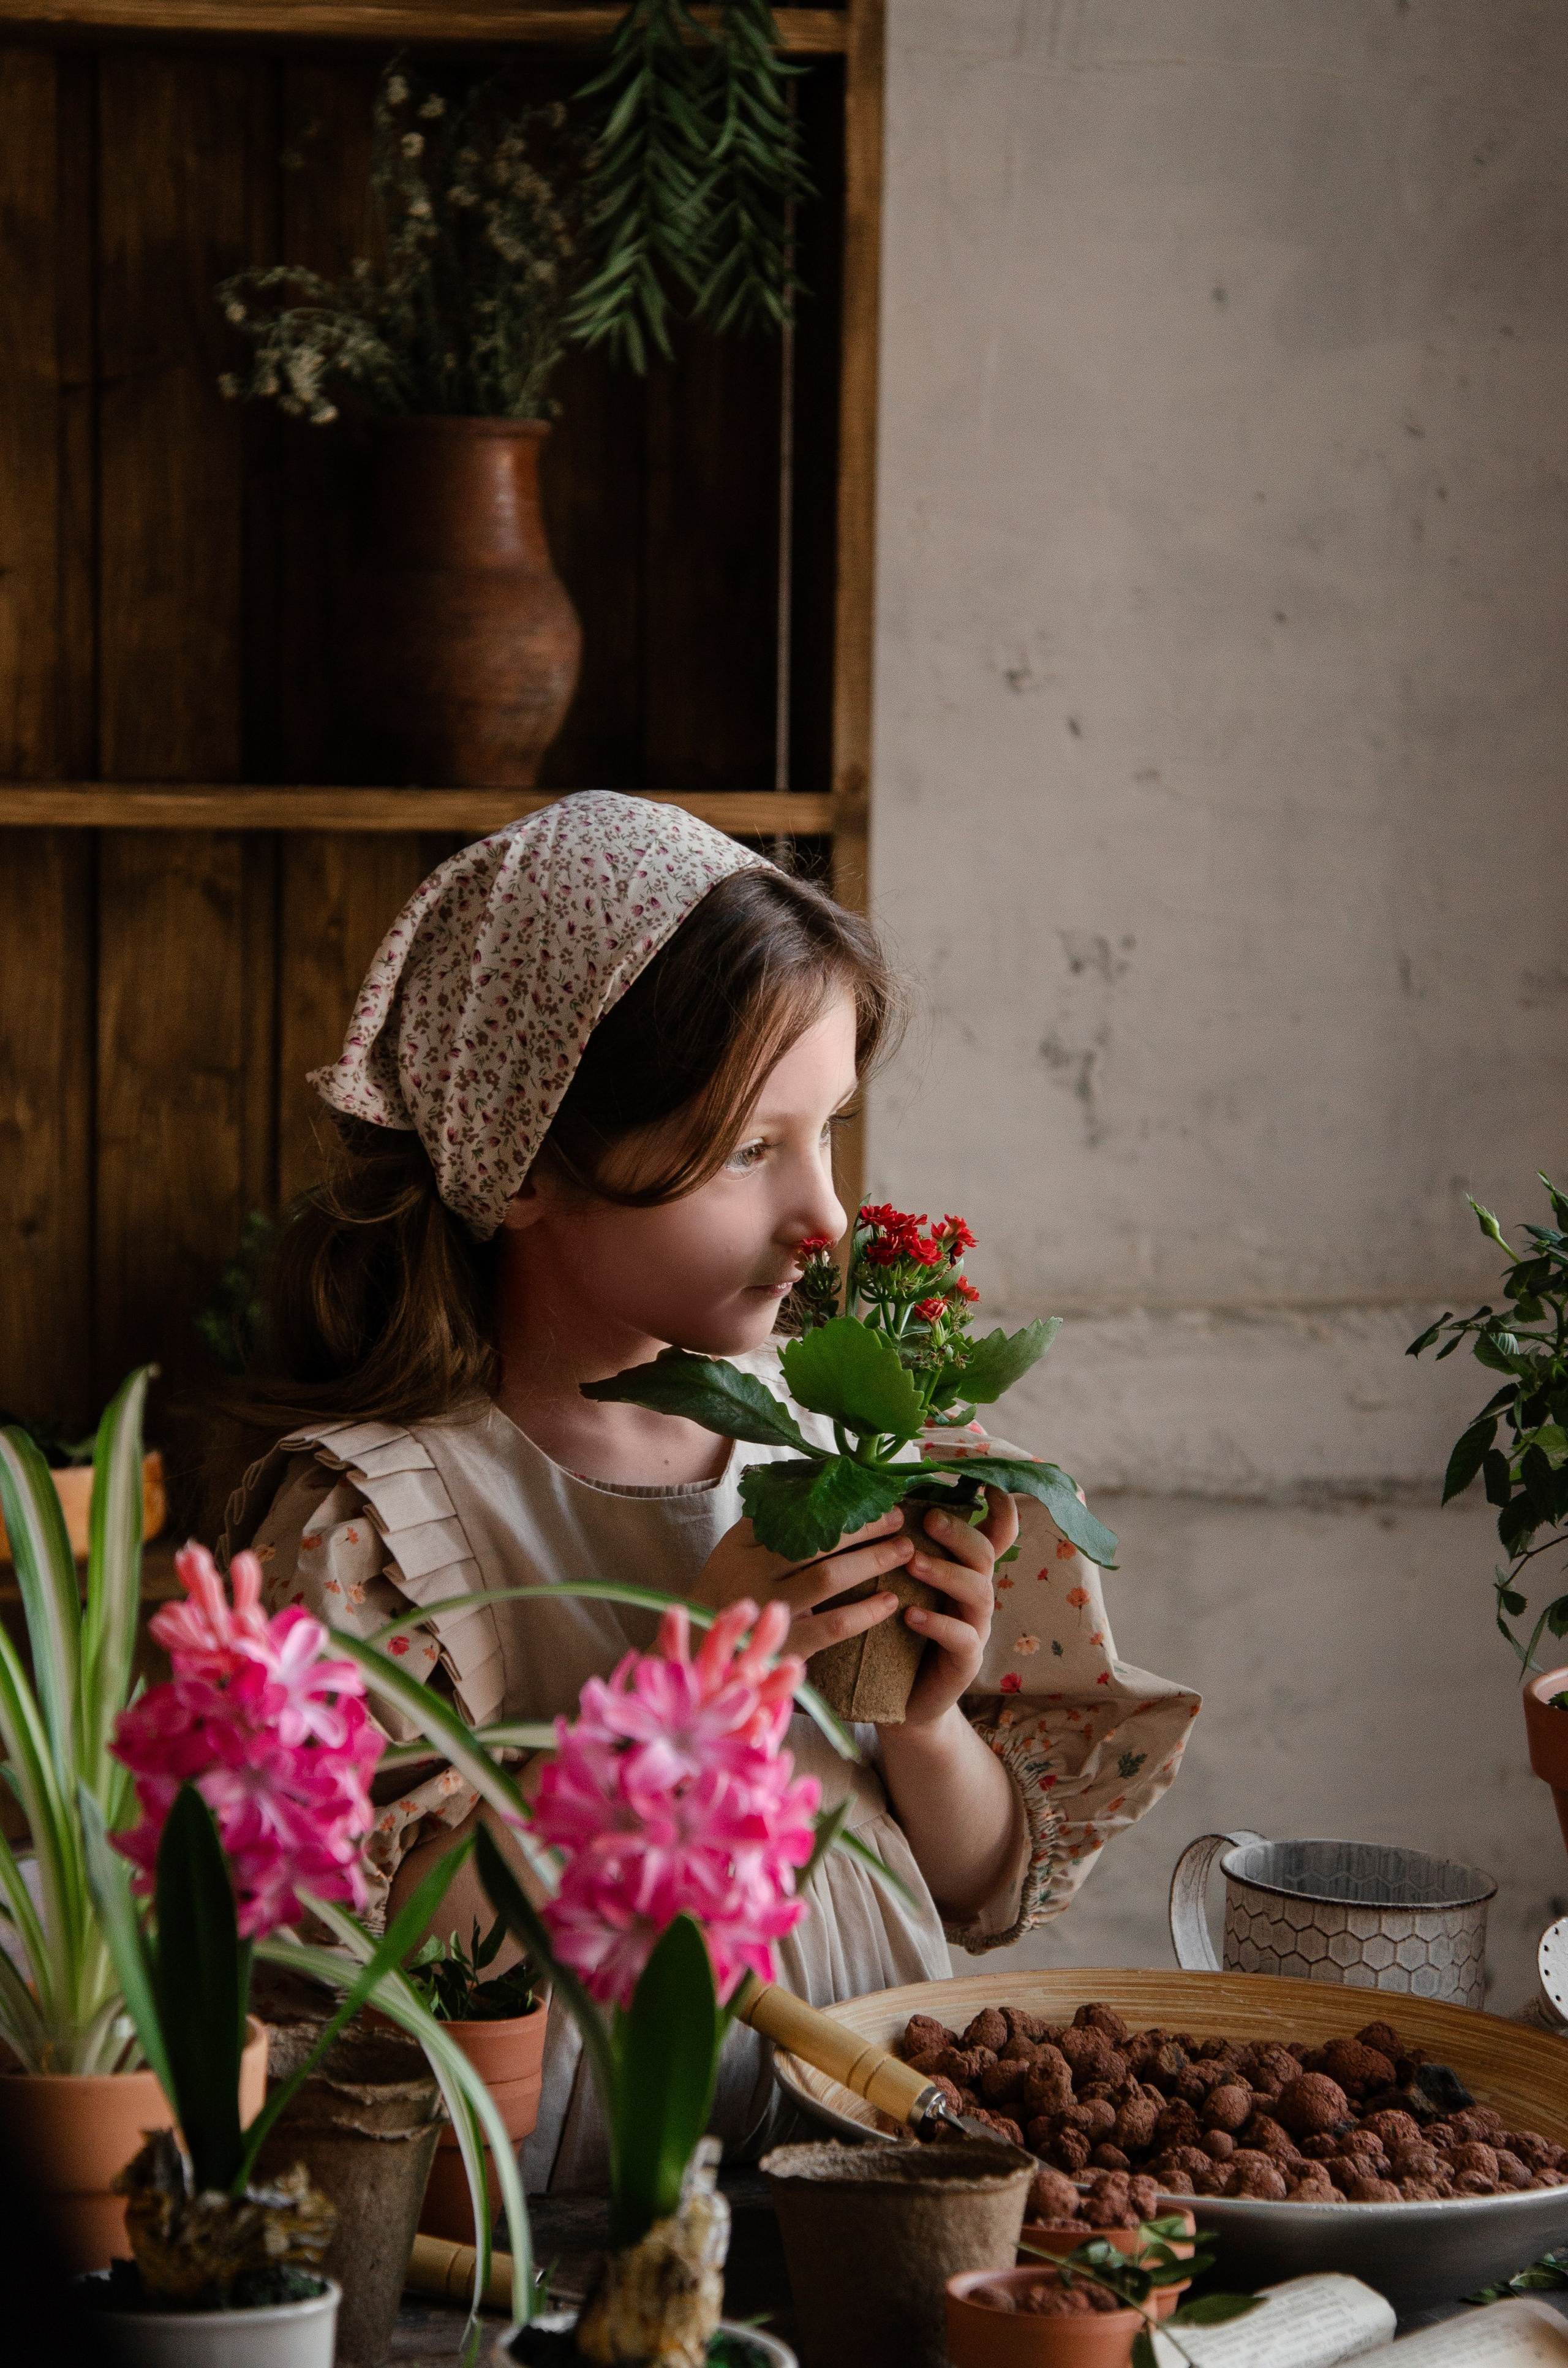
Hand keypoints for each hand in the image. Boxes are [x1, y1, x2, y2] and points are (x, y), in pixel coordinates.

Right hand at [691, 1508, 915, 1661]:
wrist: (705, 1647)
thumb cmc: (730, 1589)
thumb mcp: (735, 1548)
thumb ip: (768, 1521)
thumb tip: (814, 1484)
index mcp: (745, 1546)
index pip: (796, 1517)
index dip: (838, 1504)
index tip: (870, 1495)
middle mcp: (755, 1574)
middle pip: (818, 1543)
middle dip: (864, 1528)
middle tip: (898, 1518)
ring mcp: (771, 1610)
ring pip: (829, 1579)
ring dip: (872, 1561)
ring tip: (904, 1550)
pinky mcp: (787, 1646)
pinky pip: (833, 1626)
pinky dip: (864, 1613)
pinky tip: (889, 1600)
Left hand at [900, 1487, 1019, 1729]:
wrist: (903, 1700)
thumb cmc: (898, 1633)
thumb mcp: (903, 1586)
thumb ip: (905, 1550)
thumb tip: (881, 1502)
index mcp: (966, 1571)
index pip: (997, 1534)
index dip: (1002, 1508)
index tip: (988, 1483)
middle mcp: (976, 1595)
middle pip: (986, 1554)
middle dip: (960, 1533)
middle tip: (929, 1519)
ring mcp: (976, 1627)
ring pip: (978, 1592)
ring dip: (946, 1572)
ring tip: (913, 1564)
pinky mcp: (965, 1661)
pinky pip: (962, 1638)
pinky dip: (937, 1623)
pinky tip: (910, 1616)